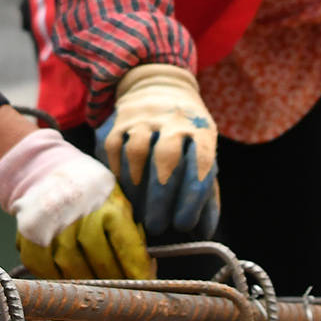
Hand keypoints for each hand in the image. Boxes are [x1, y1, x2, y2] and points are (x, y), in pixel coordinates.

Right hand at [0, 126, 151, 280]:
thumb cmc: (90, 193)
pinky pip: (43, 267)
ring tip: (95, 286)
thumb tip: (145, 269)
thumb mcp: (118, 204)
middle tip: (119, 288)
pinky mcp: (29, 233)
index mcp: (108, 205)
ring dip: (85, 283)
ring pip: (71, 268)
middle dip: (112, 279)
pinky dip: (56, 278)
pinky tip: (67, 278)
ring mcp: (52, 223)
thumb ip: (131, 234)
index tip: (142, 282)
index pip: (126, 245)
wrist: (50, 170)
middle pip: (99, 260)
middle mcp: (80, 214)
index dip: (136, 269)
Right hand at [100, 64, 220, 241]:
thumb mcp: (203, 153)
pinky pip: (114, 148)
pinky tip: (123, 193)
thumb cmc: (185, 134)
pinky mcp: (119, 120)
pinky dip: (118, 174)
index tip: (184, 224)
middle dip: (161, 197)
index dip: (192, 196)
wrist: (159, 87)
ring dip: (137, 187)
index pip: (201, 162)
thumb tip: (203, 232)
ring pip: (137, 151)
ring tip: (138, 213)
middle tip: (157, 226)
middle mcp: (173, 120)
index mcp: (201, 129)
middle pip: (167, 157)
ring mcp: (144, 117)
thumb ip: (206, 192)